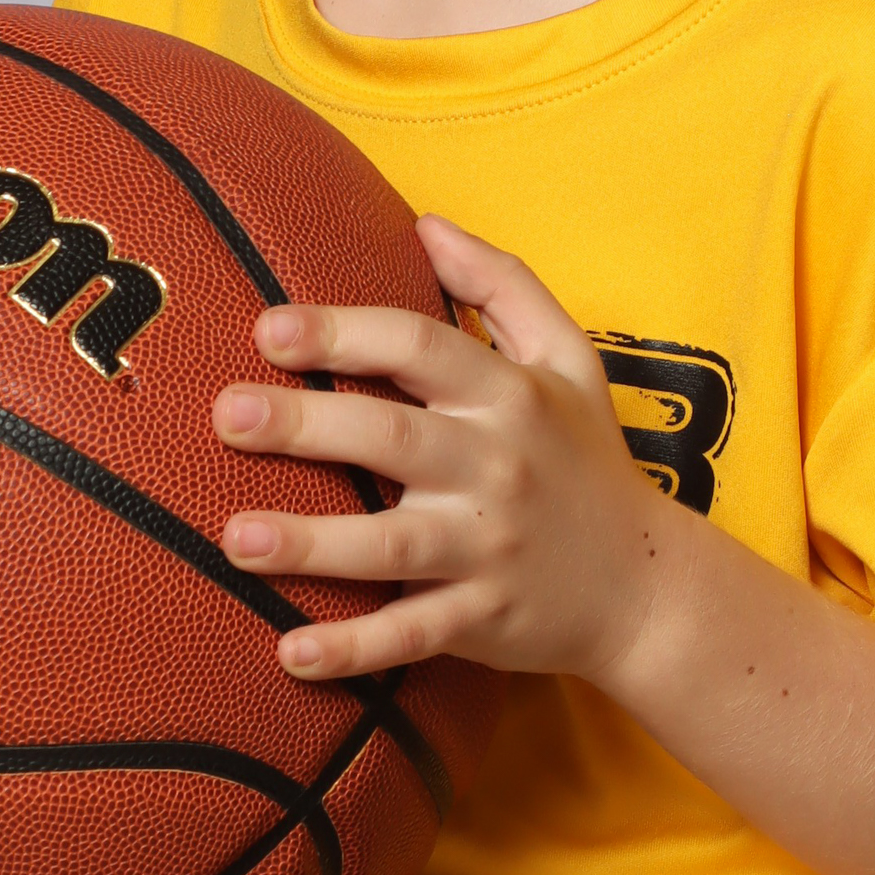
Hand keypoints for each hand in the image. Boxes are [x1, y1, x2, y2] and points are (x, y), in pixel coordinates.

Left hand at [215, 214, 684, 683]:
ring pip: (393, 544)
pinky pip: (412, 635)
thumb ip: (502, 284)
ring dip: (313, 543)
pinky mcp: (483, 619)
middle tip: (228, 413)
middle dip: (307, 423)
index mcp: (509, 395)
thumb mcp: (568, 358)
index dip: (344, 332)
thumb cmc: (587, 459)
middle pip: (392, 437)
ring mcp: (490, 547)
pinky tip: (290, 652)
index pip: (420, 347)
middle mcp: (498, 466)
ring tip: (235, 536)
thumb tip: (426, 222)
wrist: (646, 584)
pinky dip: (354, 648)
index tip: (270, 329)